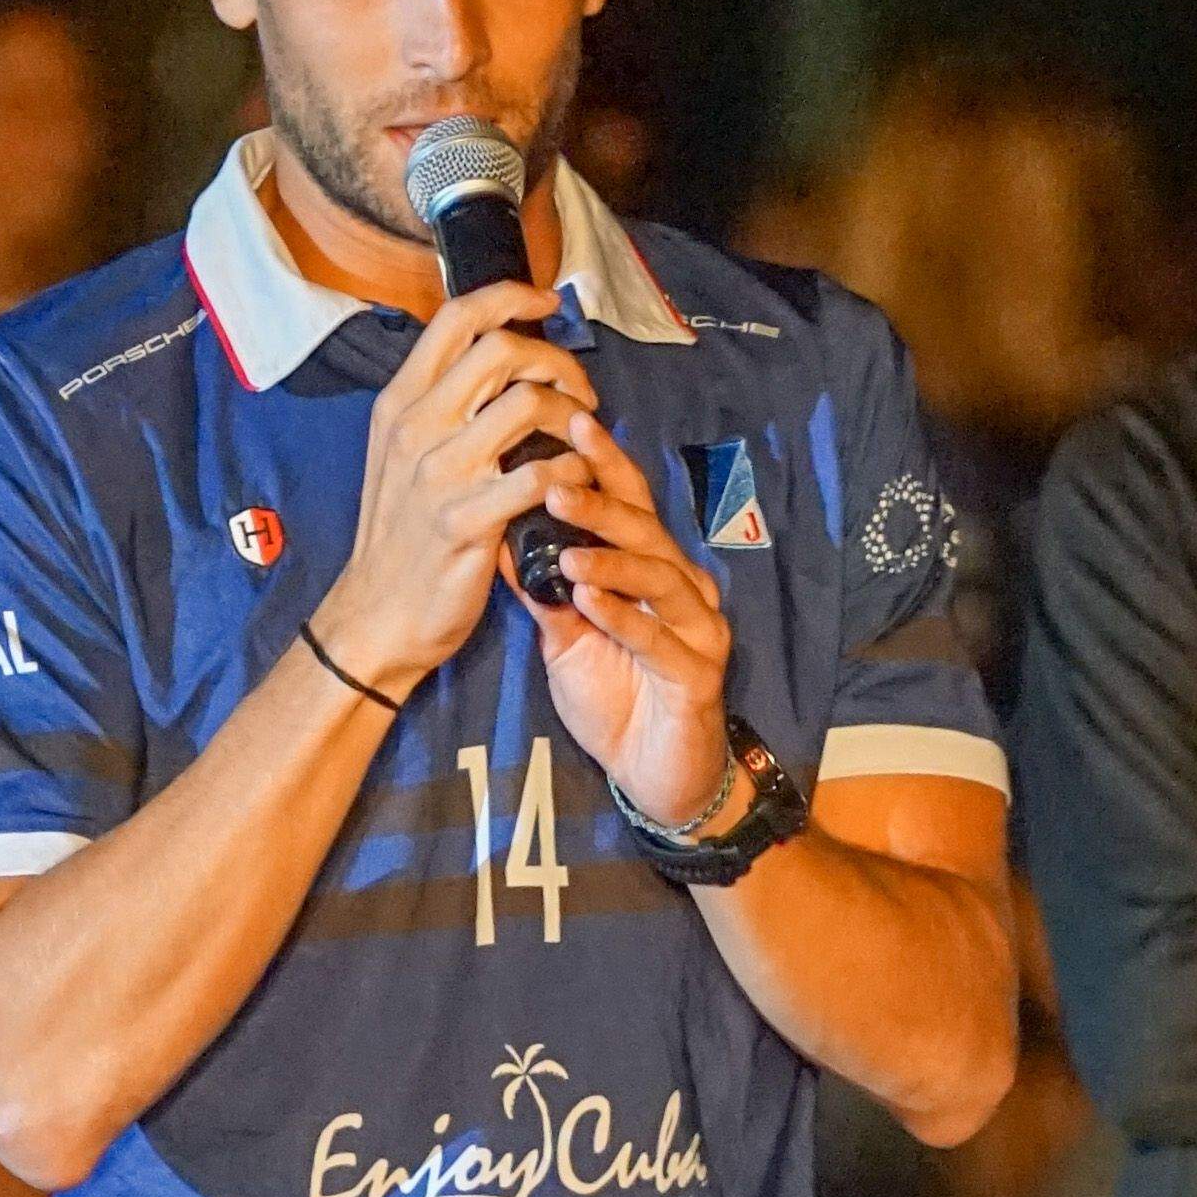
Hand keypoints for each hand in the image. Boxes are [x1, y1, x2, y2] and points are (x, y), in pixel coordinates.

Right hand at [312, 282, 597, 692]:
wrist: (377, 615)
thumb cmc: (400, 534)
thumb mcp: (399, 454)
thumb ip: (440, 404)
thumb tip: (496, 358)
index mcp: (400, 403)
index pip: (456, 319)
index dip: (511, 297)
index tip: (549, 302)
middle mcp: (416, 427)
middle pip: (503, 350)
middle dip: (558, 362)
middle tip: (580, 392)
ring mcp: (440, 474)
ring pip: (529, 404)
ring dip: (573, 416)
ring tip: (583, 439)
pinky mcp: (468, 521)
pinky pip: (541, 474)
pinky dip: (574, 471)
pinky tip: (578, 482)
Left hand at [521, 411, 733, 828]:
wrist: (655, 775)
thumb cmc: (615, 699)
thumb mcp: (566, 639)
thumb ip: (542, 590)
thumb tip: (496, 534)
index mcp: (653, 570)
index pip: (629, 503)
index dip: (602, 462)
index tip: (569, 422)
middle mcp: (683, 588)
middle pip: (646, 530)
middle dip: (601, 502)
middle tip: (556, 481)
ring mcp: (699, 629)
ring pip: (658, 577)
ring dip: (611, 558)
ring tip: (565, 547)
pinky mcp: (699, 675)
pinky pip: (659, 639)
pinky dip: (624, 617)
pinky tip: (588, 602)